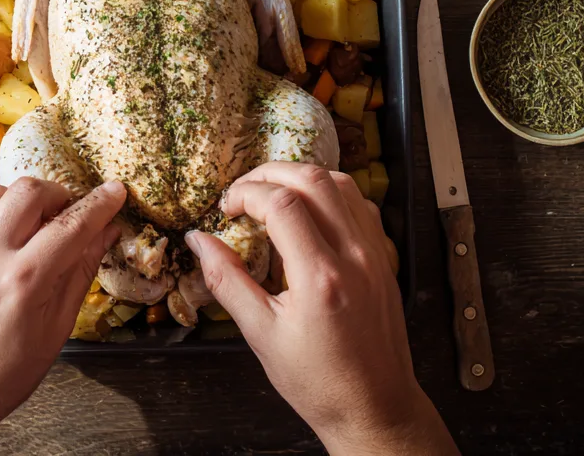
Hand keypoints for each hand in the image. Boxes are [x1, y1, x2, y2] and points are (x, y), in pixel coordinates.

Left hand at [0, 177, 125, 455]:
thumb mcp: (55, 331)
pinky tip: (9, 233)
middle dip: (60, 194)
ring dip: (25, 197)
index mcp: (23, 282)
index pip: (71, 226)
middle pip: (30, 192)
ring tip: (38, 222)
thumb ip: (80, 273)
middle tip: (71, 215)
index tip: (116, 191)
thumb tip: (106, 234)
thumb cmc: (3, 375)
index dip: (99, 204)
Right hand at [185, 163, 457, 455]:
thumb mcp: (261, 335)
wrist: (375, 410)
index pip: (281, 203)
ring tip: (271, 192)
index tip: (226, 209)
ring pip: (342, 184)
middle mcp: (354, 256)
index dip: (246, 193)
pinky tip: (309, 210)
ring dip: (302, 176)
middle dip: (270, 173)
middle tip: (243, 192)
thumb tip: (198, 240)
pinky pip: (360, 205)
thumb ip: (226, 280)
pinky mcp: (385, 259)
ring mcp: (375, 255)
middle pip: (313, 179)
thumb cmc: (317, 381)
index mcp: (320, 277)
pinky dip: (330, 193)